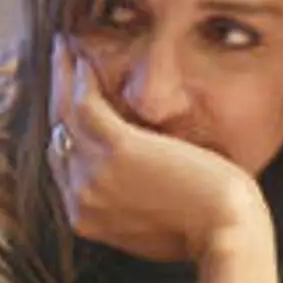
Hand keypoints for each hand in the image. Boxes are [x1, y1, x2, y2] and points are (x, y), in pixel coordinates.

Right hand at [47, 36, 271, 261]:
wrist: (226, 234)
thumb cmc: (206, 230)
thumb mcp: (153, 222)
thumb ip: (128, 199)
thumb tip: (129, 174)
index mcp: (86, 217)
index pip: (62, 164)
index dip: (63, 129)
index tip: (66, 101)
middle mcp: (80, 198)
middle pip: (56, 137)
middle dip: (55, 98)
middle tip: (58, 64)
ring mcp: (93, 175)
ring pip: (63, 115)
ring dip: (60, 77)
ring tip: (63, 48)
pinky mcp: (118, 150)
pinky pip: (84, 105)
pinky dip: (78, 80)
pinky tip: (82, 60)